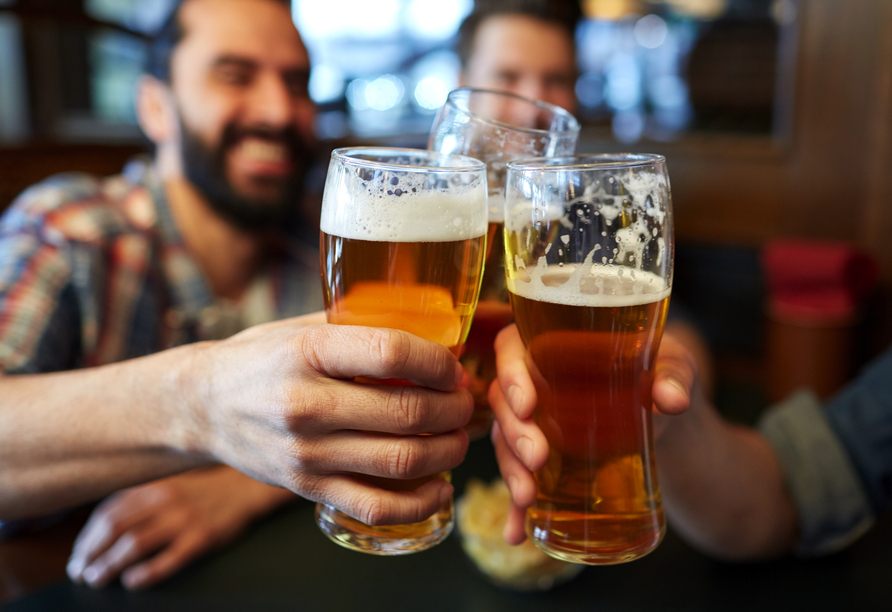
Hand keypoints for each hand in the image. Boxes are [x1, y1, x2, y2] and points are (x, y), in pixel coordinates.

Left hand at [66, 466, 294, 589]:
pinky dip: (147, 572)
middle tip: (80, 572)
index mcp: (153, 486)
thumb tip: (101, 526)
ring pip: (135, 544)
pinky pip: (168, 559)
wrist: (244, 489)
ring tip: (97, 578)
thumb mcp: (168, 485)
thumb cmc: (202, 491)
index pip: (108, 512)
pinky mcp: (201, 538)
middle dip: (91, 553)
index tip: (78, 554)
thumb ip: (139, 499)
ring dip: (109, 565)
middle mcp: (165, 500)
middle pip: (115, 528)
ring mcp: (183, 519)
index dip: (87, 536)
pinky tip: (132, 581)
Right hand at [183, 316, 473, 528]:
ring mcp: (307, 453)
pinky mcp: (307, 488)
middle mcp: (306, 404)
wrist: (202, 408)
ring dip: (448, 451)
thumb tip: (430, 325)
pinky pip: (376, 506)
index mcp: (307, 352)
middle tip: (466, 401)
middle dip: (454, 407)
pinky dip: (420, 503)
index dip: (438, 361)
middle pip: (406, 411)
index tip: (455, 366)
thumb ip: (357, 326)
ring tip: (459, 437)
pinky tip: (440, 487)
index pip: (391, 352)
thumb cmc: (260, 360)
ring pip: (401, 460)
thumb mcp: (301, 328)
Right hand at [488, 324, 696, 543]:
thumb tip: (672, 399)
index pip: (512, 347)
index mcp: (553, 343)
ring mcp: (535, 422)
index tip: (528, 404)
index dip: (510, 374)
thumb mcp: (674, 365)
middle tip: (538, 457)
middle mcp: (535, 380)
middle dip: (514, 433)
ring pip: (505, 441)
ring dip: (510, 470)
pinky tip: (517, 532)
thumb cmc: (662, 373)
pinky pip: (521, 478)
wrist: (667, 415)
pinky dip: (516, 509)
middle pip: (504, 401)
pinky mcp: (543, 458)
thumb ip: (675, 376)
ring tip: (527, 497)